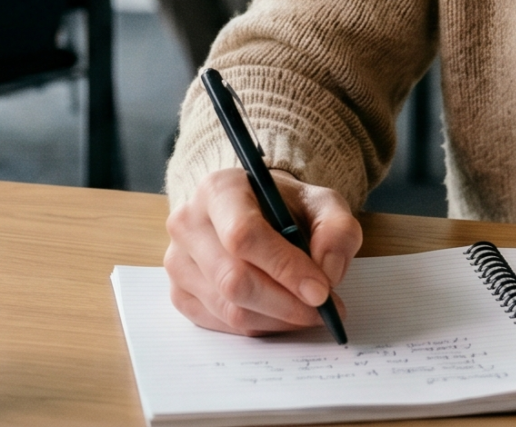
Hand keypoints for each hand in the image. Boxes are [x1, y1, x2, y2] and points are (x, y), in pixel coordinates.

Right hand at [165, 167, 361, 335]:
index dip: (285, 268)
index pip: (244, 235)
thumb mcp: (323, 203)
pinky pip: (222, 325)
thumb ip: (337, 230)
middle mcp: (188, 224)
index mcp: (218, 189)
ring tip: (308, 311)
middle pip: (234, 280)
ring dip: (278, 319)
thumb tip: (327, 274)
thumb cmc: (285, 207)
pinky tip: (280, 313)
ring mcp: (178, 262)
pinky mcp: (180, 294)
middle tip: (324, 310)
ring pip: (229, 309)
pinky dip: (260, 327)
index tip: (321, 290)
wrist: (254, 211)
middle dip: (286, 304)